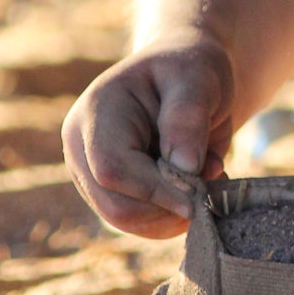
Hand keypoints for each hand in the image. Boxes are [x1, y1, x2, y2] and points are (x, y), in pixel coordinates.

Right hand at [62, 36, 234, 237]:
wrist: (186, 75)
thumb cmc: (190, 70)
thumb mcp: (197, 79)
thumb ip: (188, 118)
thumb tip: (185, 167)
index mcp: (96, 111)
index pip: (111, 168)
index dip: (156, 190)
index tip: (201, 195)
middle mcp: (81, 147)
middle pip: (114, 205)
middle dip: (168, 206)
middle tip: (212, 184)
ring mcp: (90, 173)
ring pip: (126, 221)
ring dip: (173, 214)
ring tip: (207, 179)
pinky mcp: (109, 193)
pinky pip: (138, 224)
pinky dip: (172, 217)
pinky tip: (194, 189)